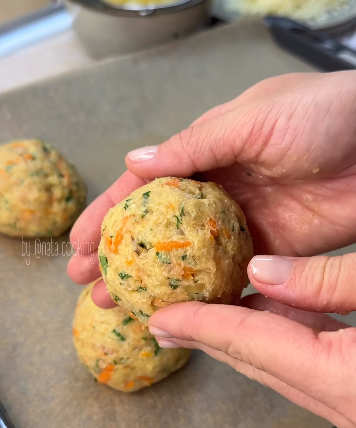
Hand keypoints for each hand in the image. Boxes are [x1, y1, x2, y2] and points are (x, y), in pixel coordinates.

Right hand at [68, 71, 355, 306]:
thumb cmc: (323, 114)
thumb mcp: (252, 120)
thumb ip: (195, 145)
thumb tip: (133, 162)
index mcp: (208, 150)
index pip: (146, 184)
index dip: (109, 213)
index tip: (78, 244)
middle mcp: (220, 188)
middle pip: (159, 228)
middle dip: (121, 255)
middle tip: (88, 286)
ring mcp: (245, 223)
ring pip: (188, 259)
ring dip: (155, 282)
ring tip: (120, 306)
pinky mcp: (276, 250)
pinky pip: (232, 277)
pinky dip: (205, 295)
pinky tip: (180, 312)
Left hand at [148, 278, 355, 427]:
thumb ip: (327, 282)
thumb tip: (260, 270)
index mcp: (345, 377)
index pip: (251, 345)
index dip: (200, 326)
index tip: (161, 318)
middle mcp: (343, 402)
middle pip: (254, 363)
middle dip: (203, 338)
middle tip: (162, 324)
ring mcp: (351, 402)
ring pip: (278, 365)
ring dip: (236, 337)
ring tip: (199, 318)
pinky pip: (305, 363)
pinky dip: (275, 336)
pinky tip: (262, 314)